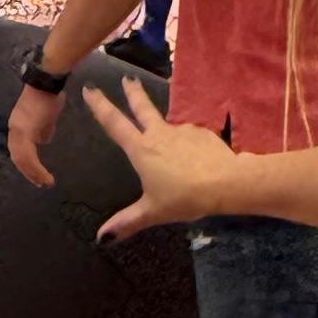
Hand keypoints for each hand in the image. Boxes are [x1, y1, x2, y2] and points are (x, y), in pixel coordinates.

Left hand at [7, 82, 64, 187]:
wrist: (46, 84)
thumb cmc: (48, 97)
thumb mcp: (46, 118)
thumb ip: (43, 130)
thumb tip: (43, 141)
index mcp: (18, 126)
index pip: (19, 149)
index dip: (26, 163)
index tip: (35, 174)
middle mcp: (14, 130)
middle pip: (17, 157)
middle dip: (29, 172)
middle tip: (40, 183)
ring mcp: (18, 131)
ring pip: (21, 159)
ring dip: (33, 173)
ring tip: (44, 183)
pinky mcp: (25, 132)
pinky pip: (28, 156)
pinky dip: (36, 168)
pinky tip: (44, 175)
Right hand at [82, 80, 234, 241]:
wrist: (227, 183)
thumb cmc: (184, 197)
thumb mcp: (153, 212)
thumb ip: (127, 222)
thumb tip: (100, 238)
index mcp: (142, 149)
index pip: (115, 124)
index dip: (100, 106)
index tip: (90, 89)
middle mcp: (160, 134)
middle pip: (142, 108)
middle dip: (133, 93)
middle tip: (128, 79)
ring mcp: (183, 131)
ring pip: (170, 128)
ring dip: (167, 132)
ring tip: (174, 152)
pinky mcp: (203, 134)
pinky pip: (192, 140)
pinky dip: (190, 149)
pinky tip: (197, 162)